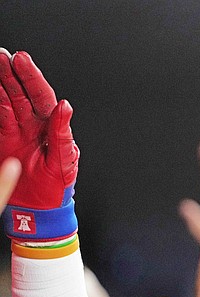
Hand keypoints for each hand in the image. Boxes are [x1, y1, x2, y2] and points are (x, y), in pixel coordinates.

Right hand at [0, 49, 78, 241]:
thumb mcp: (64, 163)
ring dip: (0, 82)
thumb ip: (62, 135)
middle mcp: (36, 125)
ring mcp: (18, 131)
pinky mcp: (3, 138)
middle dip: (12, 73)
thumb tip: (65, 107)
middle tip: (1, 55)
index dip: (32, 77)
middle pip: (22, 93)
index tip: (22, 59)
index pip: (42, 97)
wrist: (38, 209)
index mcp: (54, 128)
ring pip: (7, 100)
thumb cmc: (57, 187)